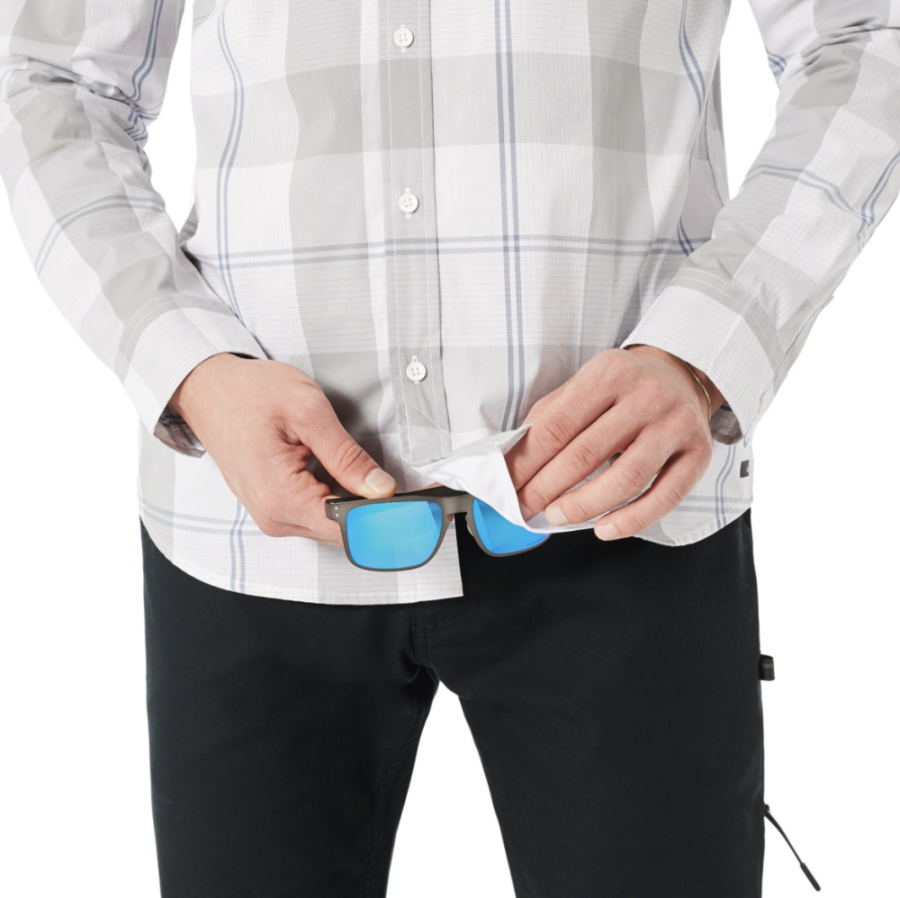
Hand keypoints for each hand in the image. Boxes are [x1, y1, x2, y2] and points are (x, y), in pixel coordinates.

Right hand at [169, 353, 396, 546]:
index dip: (389, 519)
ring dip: (363, 508)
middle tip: (417, 493)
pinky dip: (343, 502)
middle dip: (382, 514)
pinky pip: (318, 514)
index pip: (349, 528)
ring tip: (387, 482)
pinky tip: (358, 482)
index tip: (420, 506)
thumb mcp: (307, 412)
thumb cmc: (248, 393)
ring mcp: (273, 515)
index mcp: (281, 497)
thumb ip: (346, 455)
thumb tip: (381, 487)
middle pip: (344, 531)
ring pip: (333, 526)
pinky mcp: (275, 507)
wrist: (208, 389)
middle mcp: (274, 516)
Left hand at [505, 345, 723, 539]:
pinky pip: (664, 497)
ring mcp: (675, 425)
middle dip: (546, 489)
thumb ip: (550, 416)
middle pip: (585, 455)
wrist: (682, 372)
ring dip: (583, 506)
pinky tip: (604, 529)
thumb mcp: (584, 383)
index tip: (508, 485)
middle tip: (526, 507)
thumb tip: (514, 460)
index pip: (557, 426)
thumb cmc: (624, 385)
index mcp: (609, 373)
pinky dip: (632, 520)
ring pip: (624, 480)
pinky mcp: (698, 453)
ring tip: (557, 516)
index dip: (526, 462)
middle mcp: (646, 396)